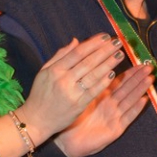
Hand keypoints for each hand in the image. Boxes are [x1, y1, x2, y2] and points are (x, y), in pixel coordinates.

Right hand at [0, 33, 126, 156]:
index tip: (105, 36)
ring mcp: (72, 93)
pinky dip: (104, 81)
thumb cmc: (40, 94)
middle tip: (117, 42)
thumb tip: (76, 41)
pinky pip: (94, 91)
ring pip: (93, 75)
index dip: (93, 43)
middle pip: (88, 62)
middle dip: (105, 50)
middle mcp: (63, 80)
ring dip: (108, 64)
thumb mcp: (44, 72)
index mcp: (55, 70)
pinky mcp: (78, 105)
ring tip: (119, 55)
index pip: (78, 52)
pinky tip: (113, 73)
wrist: (36, 120)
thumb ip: (60, 55)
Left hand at [54, 64, 153, 156]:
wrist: (67, 141)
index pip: (120, 81)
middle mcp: (111, 105)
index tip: (139, 61)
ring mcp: (115, 117)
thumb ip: (90, 81)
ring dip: (140, 90)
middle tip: (149, 67)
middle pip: (128, 88)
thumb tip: (94, 63)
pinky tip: (144, 99)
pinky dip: (136, 108)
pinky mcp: (116, 129)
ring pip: (130, 100)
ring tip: (150, 79)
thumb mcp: (82, 96)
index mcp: (103, 96)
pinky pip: (128, 117)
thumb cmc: (72, 118)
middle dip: (139, 78)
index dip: (130, 72)